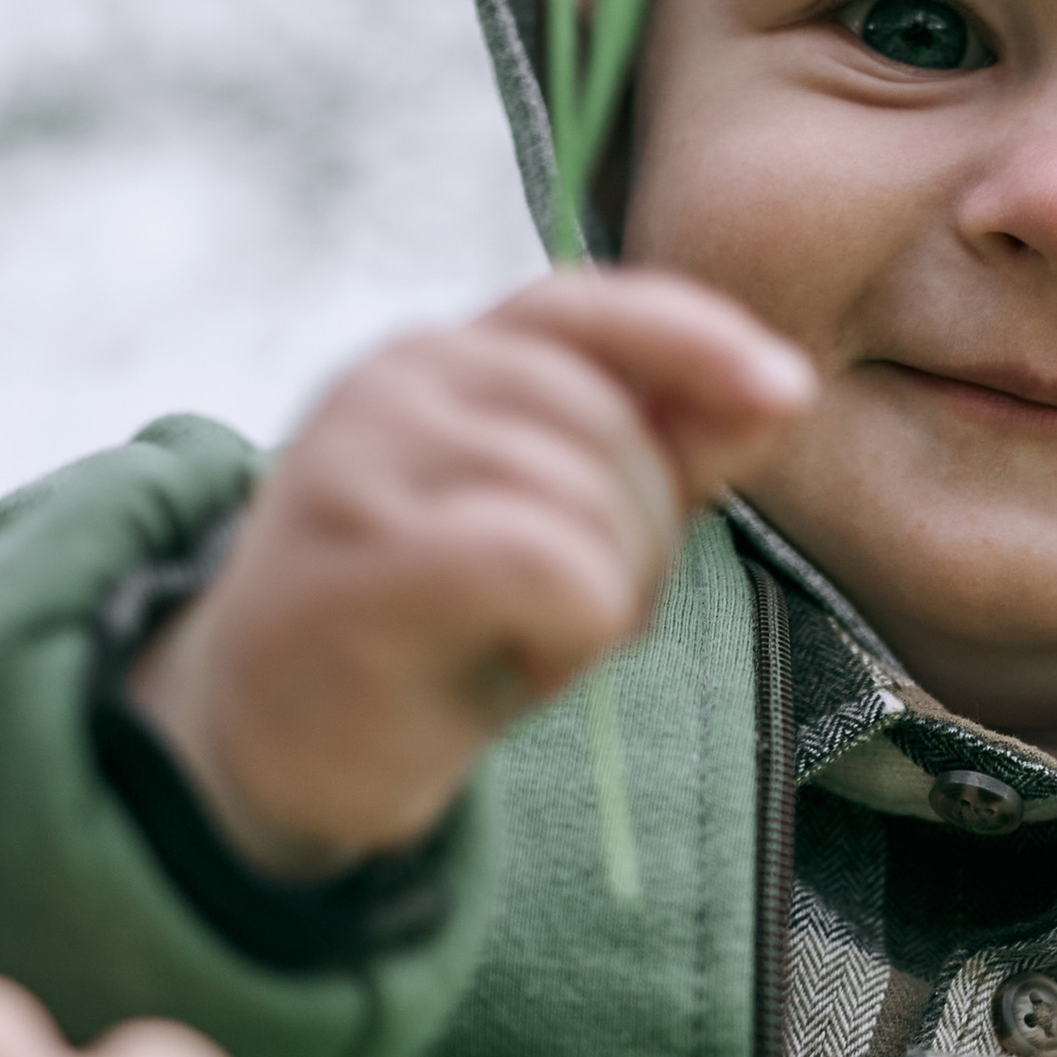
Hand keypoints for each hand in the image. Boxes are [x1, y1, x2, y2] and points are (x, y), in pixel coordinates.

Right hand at [128, 269, 812, 871]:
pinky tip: (507, 661)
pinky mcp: (363, 556)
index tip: (785, 388)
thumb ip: (661, 453)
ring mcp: (363, 460)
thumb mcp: (562, 530)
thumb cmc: (433, 634)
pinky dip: (567, 634)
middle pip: (608, 425)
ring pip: (585, 501)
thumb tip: (781, 387)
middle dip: (640, 536)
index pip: (583, 307)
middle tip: (574, 613)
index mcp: (442, 359)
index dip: (693, 337)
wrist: (272, 749)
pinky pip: (551, 564)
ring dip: (597, 599)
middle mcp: (393, 382)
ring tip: (517, 639)